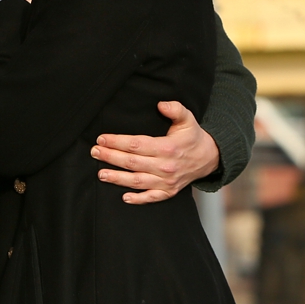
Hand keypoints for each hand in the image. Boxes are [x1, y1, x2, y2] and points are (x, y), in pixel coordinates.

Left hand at [92, 101, 220, 203]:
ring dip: (117, 178)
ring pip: (137, 181)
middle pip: (132, 163)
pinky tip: (124, 197)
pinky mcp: (169, 192)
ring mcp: (167, 181)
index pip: (136, 145)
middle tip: (94, 152)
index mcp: (167, 147)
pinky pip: (151, 197)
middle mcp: (165, 166)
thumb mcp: (187, 118)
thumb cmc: (193, 136)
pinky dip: (138, 199)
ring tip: (101, 174)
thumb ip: (175, 109)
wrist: (209, 157)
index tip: (102, 139)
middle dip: (110, 157)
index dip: (117, 142)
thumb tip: (160, 104)